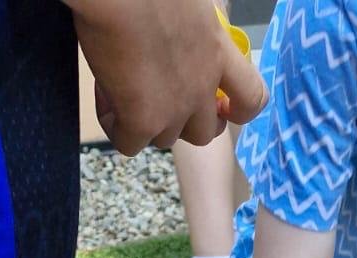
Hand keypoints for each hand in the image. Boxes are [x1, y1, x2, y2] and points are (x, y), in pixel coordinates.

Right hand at [77, 0, 266, 152]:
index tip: (221, 106)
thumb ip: (199, 27)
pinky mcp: (142, 121)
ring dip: (145, 122)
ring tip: (123, 87)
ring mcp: (174, 109)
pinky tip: (104, 95)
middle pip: (204, 134)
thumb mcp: (193, 3)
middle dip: (185, 124)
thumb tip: (190, 28)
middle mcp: (201, 87)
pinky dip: (116, 126)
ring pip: (164, 139)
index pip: (252, 98)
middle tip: (160, 102)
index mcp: (218, 52)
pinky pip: (129, 144)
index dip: (238, 110)